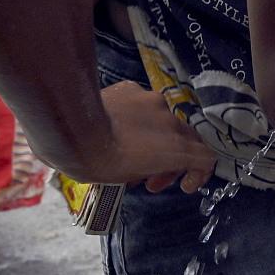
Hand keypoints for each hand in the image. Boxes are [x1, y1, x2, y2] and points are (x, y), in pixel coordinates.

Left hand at [65, 80, 214, 191]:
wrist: (69, 129)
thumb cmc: (97, 162)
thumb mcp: (129, 177)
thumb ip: (152, 168)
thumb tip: (149, 166)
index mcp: (174, 146)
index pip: (205, 157)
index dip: (200, 173)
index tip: (184, 186)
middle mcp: (170, 120)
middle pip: (185, 139)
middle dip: (172, 160)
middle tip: (149, 181)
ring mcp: (150, 100)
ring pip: (161, 120)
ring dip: (153, 138)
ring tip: (128, 151)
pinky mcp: (130, 88)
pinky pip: (140, 105)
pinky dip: (134, 118)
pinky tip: (114, 125)